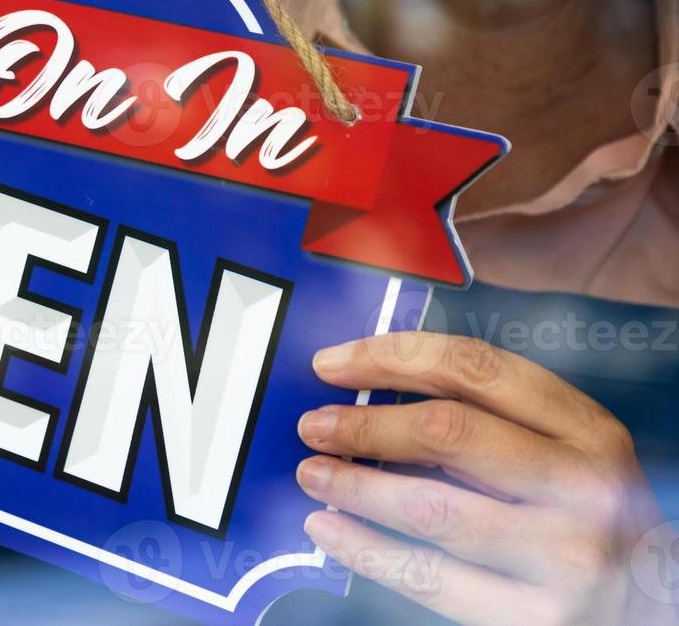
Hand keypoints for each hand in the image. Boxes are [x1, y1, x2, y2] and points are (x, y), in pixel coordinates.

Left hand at [296, 332, 677, 624]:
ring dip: (354, 486)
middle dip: (364, 424)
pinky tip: (330, 529)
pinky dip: (366, 549)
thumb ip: (488, 418)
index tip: (333, 363)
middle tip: (315, 425)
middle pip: (447, 432)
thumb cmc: (585, 518)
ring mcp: (565, 556)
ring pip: (430, 507)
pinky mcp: (536, 616)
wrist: (653, 605)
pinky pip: (429, 577)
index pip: (474, 368)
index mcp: (586, 429)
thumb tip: (370, 395)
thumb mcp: (563, 453)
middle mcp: (583, 487)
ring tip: (313, 474)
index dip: (390, 358)